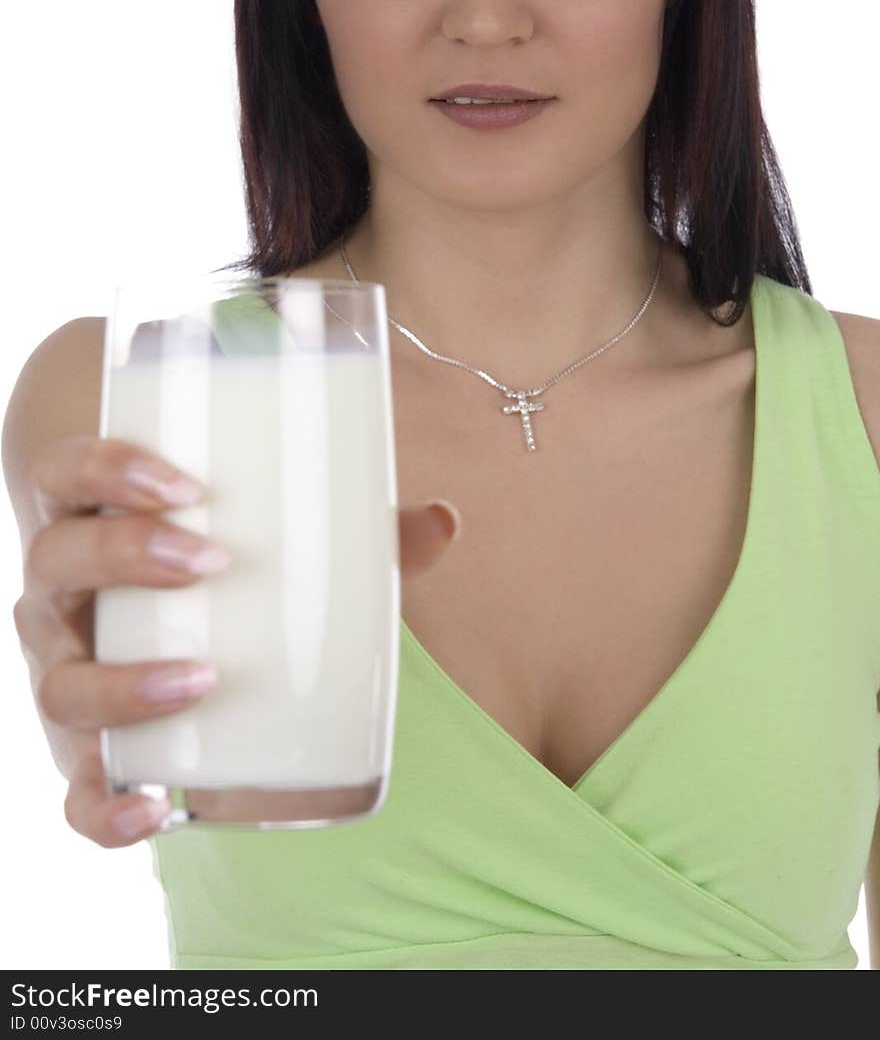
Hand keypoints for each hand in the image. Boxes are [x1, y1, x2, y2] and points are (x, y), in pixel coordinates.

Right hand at [12, 434, 460, 847]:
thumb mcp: (277, 545)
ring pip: (61, 682)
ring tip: (201, 678)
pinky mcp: (88, 757)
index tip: (183, 482)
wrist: (167, 648)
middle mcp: (65, 596)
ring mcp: (69, 675)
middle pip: (57, 562)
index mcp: (94, 521)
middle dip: (123, 553)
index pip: (66, 475)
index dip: (105, 468)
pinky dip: (105, 808)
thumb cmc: (221, 577)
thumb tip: (447, 521)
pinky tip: (154, 811)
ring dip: (121, 682)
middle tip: (208, 558)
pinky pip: (74, 795)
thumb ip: (359, 536)